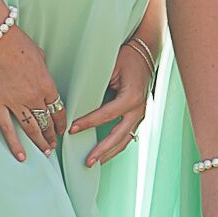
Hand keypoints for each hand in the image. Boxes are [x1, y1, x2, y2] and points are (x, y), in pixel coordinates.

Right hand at [0, 23, 64, 161]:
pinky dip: (15, 144)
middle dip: (51, 135)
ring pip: (30, 128)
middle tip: (53, 145)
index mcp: (47, 85)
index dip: (61, 122)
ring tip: (44, 152)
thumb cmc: (17, 42)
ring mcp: (15, 102)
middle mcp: (34, 97)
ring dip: (38, 141)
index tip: (61, 130)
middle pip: (46, 122)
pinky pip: (7, 128)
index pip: (58, 110)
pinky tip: (21, 156)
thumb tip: (42, 78)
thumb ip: (43, 72)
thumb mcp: (39, 56)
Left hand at [72, 38, 158, 168]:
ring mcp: (141, 114)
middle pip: (118, 136)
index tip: (72, 129)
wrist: (145, 53)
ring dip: (109, 152)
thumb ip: (97, 83)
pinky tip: (105, 153)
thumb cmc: (127, 58)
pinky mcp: (138, 116)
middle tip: (87, 161)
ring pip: (125, 140)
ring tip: (95, 163)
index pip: (107, 115)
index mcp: (132, 97)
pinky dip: (116, 146)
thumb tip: (78, 99)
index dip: (89, 123)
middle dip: (102, 150)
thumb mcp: (111, 66)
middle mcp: (139, 109)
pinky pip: (127, 135)